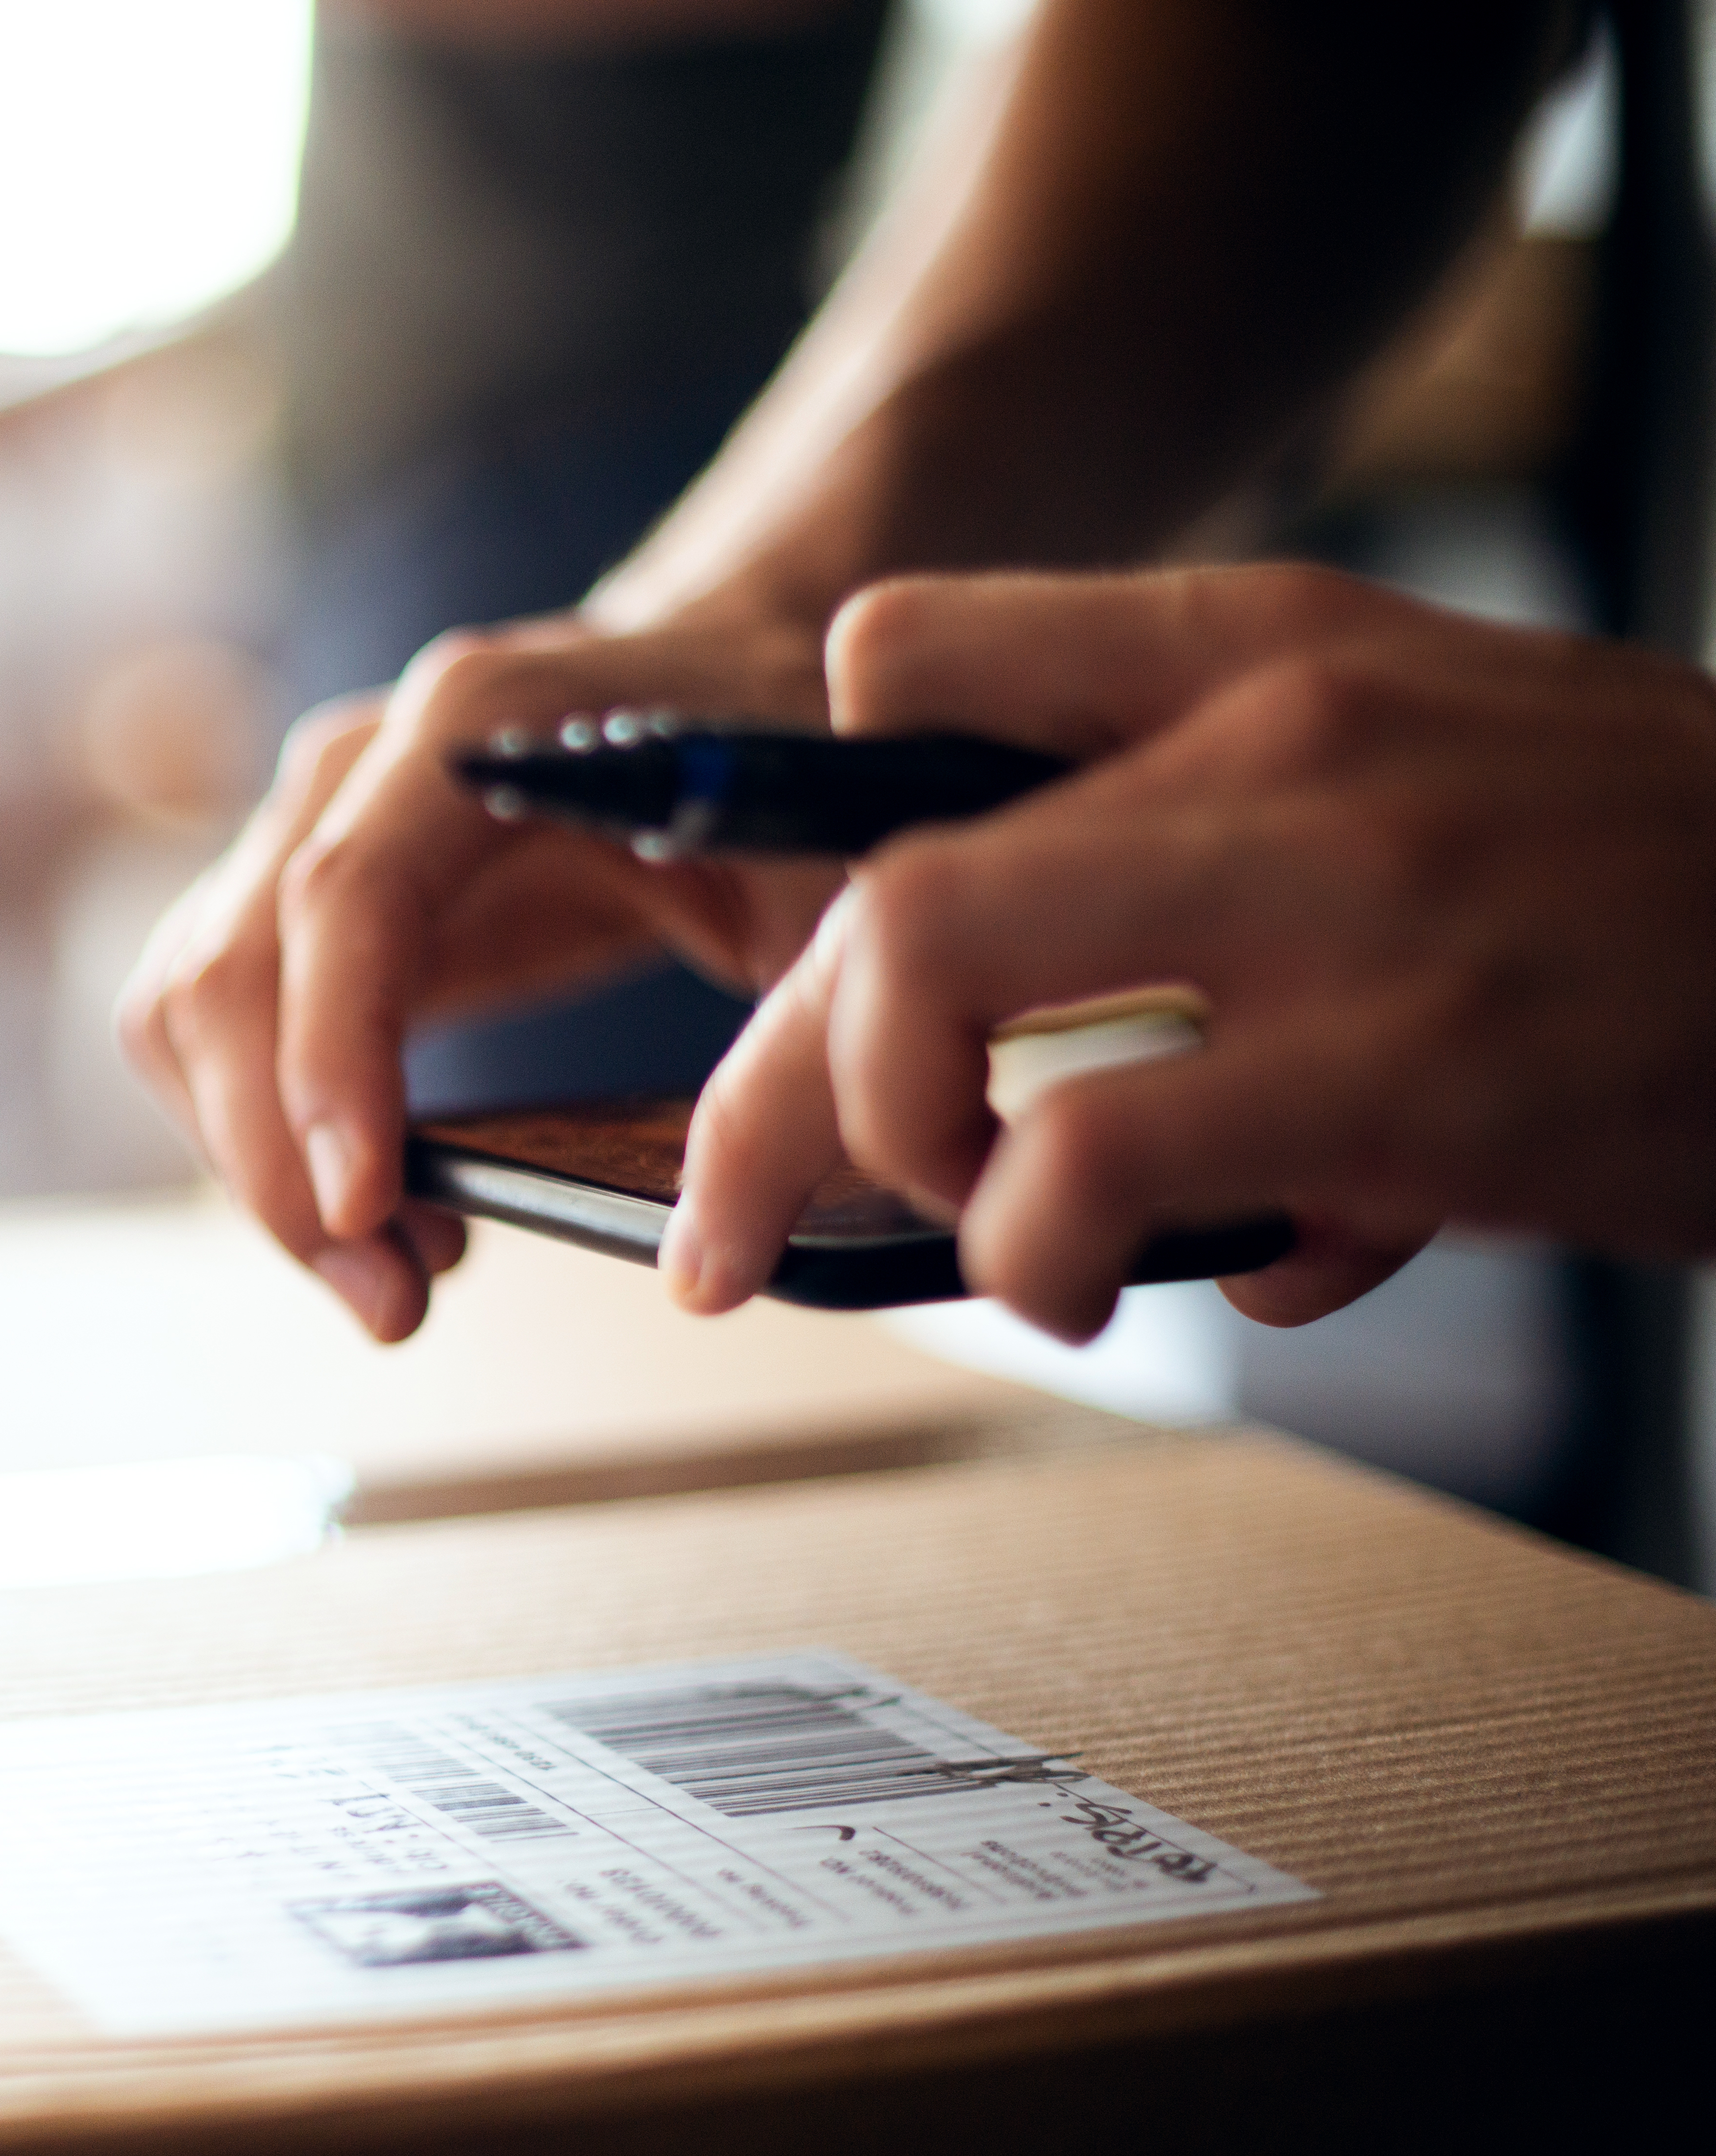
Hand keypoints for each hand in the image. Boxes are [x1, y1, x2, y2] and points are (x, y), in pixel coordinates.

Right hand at [118, 610, 841, 1339]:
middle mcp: (360, 759)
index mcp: (480, 722)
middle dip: (279, 1164)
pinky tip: (374, 1205)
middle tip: (392, 1304)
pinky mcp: (285, 888)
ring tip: (392, 1275)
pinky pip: (202, 1021)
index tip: (367, 1209)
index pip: (346, 899)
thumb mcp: (830, 884)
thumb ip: (791, 1043)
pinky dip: (253, 1133)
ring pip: (189, 1008)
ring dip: (253, 1165)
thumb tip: (712, 1260)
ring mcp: (304, 819)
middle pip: (231, 971)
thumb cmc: (779, 769)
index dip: (332, 1061)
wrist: (729, 664)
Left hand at [667, 563, 1715, 1340]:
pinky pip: (1086, 1157)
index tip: (794, 953)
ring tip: (967, 1235)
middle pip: (877, 880)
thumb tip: (1171, 1192)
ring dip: (880, 1141)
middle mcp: (1273, 745)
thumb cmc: (1672, 889)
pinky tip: (1091, 1290)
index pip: (917, 656)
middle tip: (746, 1201)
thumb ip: (1257, 895)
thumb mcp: (1450, 775)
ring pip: (923, 974)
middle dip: (769, 1072)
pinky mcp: (1401, 1071)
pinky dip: (1033, 1250)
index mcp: (1271, 651)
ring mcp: (1335, 904)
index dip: (806, 807)